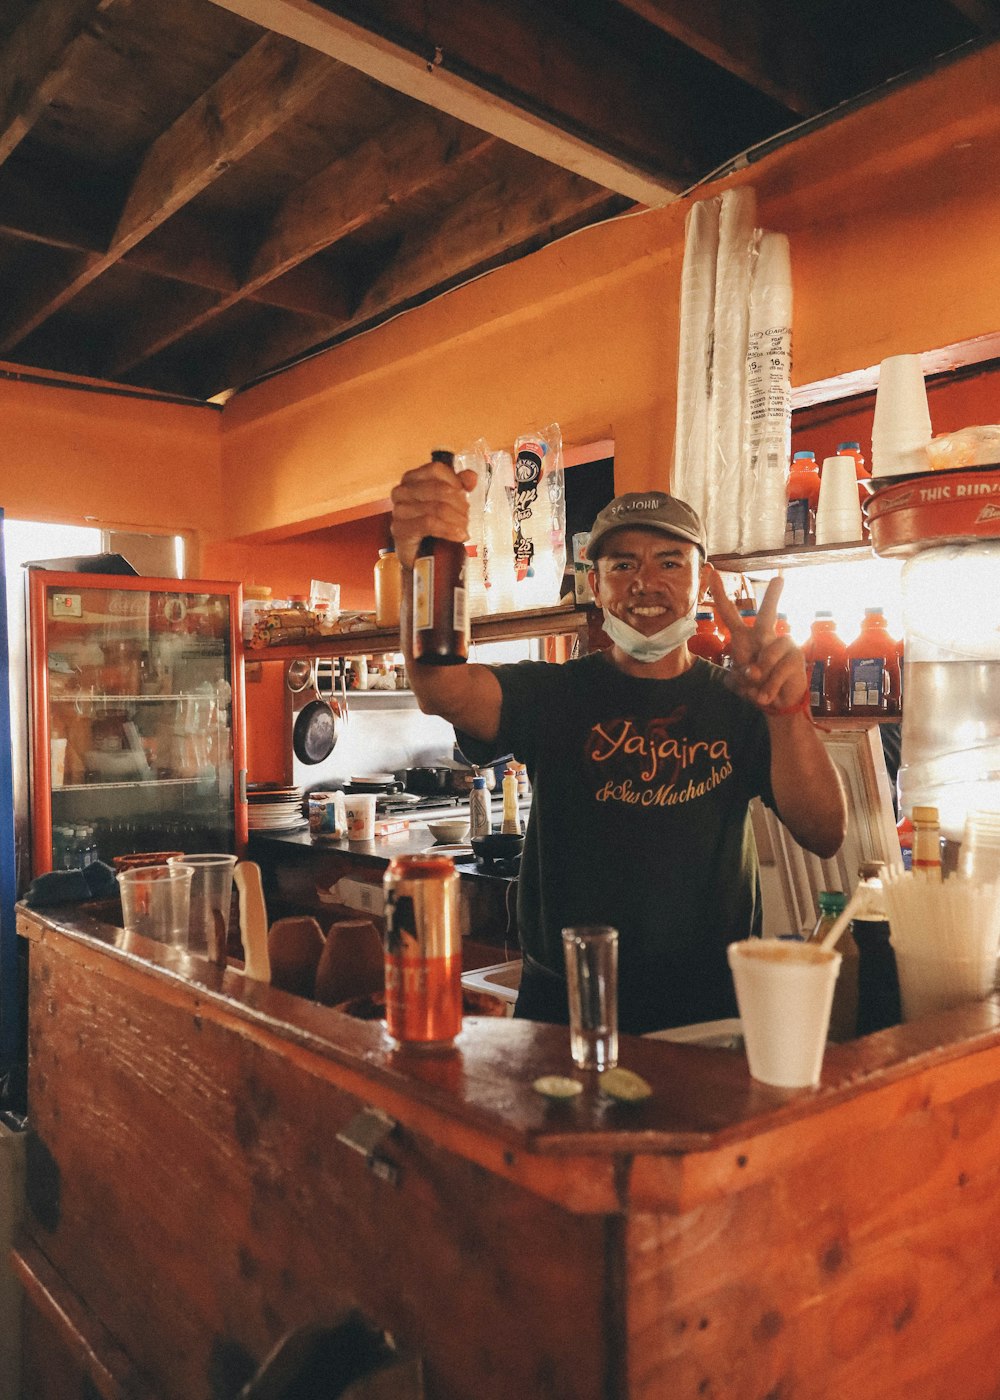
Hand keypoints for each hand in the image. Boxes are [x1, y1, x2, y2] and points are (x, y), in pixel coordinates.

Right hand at [390, 457, 477, 567]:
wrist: (419, 555)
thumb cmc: (433, 526)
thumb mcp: (448, 503)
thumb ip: (459, 486)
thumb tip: (471, 477)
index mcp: (412, 479)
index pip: (436, 469)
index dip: (456, 481)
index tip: (466, 494)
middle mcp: (401, 491)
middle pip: (440, 489)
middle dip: (460, 504)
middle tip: (468, 517)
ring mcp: (399, 510)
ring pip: (437, 508)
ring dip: (457, 520)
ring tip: (464, 529)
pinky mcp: (400, 529)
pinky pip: (429, 523)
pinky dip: (448, 530)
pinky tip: (459, 536)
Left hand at [706, 569, 807, 713]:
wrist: (777, 704)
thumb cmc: (755, 687)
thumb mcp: (739, 683)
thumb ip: (740, 676)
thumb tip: (754, 672)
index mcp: (744, 638)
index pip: (730, 614)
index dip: (721, 595)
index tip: (712, 573)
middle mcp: (764, 636)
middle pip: (767, 615)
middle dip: (773, 597)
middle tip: (779, 579)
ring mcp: (783, 644)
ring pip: (769, 655)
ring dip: (760, 678)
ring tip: (758, 690)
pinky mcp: (796, 657)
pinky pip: (779, 671)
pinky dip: (769, 687)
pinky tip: (767, 695)